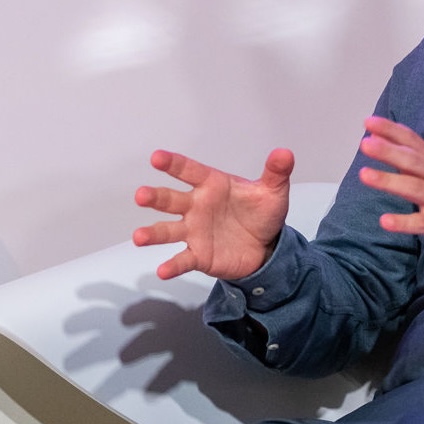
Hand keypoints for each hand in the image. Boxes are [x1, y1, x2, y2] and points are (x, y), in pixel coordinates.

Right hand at [133, 148, 294, 280]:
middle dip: (155, 197)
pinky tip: (163, 270)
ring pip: (168, 230)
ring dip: (152, 233)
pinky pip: (182, 259)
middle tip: (141, 195)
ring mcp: (194, 231)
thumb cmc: (260, 213)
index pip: (189, 171)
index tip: (157, 158)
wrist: (266, 246)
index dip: (173, 164)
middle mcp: (196, 206)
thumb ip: (276, 172)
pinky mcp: (198, 255)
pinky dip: (173, 265)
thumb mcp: (273, 192)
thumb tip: (285, 153)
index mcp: (211, 185)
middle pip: (171, 199)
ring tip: (139, 237)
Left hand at [358, 116, 423, 258]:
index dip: (391, 131)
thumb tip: (385, 144)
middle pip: (412, 161)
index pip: (413, 142)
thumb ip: (416, 159)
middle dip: (388, 151)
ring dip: (389, 181)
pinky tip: (385, 221)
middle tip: (365, 143)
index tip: (369, 122)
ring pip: (414, 188)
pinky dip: (404, 222)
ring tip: (364, 175)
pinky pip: (422, 223)